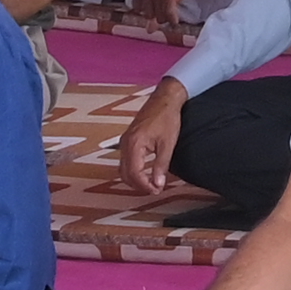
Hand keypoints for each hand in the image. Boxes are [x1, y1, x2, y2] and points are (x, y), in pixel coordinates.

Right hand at [114, 82, 190, 206]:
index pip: (134, 173)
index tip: (156, 190)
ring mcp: (125, 141)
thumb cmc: (166, 117)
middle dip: (138, 185)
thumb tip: (158, 184)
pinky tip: (145, 173)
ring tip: (151, 184)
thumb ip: (161, 166)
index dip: (144, 186)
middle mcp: (125, 143)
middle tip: (154, 189)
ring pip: (123, 168)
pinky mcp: (128, 139)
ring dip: (135, 179)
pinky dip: (133, 170)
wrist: (165, 99)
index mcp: (134, 144)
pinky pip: (126, 160)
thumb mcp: (167, 144)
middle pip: (125, 173)